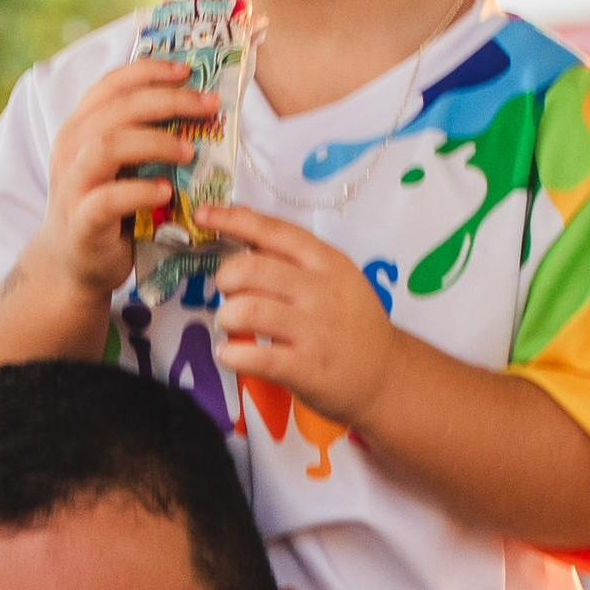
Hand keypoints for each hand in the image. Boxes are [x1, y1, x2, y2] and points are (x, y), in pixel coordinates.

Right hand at [20, 57, 220, 308]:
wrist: (74, 263)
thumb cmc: (109, 208)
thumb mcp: (121, 164)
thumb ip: (144, 136)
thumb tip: (200, 106)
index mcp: (81, 128)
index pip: (111, 85)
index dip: (150, 71)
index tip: (188, 71)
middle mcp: (71, 150)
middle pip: (118, 109)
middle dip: (169, 102)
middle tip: (210, 106)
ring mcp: (73, 186)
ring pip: (108, 146)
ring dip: (156, 143)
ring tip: (191, 152)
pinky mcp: (81, 222)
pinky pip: (108, 200)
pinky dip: (141, 192)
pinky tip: (166, 193)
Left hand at [206, 204, 405, 424]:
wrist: (386, 374)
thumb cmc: (349, 322)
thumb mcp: (335, 278)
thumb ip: (293, 258)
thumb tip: (243, 231)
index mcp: (326, 262)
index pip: (275, 232)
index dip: (235, 220)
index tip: (203, 215)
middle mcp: (320, 290)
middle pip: (252, 269)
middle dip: (226, 278)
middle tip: (229, 293)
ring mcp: (313, 329)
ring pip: (247, 310)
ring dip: (226, 317)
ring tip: (233, 325)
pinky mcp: (304, 367)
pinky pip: (252, 356)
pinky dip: (231, 355)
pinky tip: (233, 355)